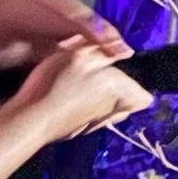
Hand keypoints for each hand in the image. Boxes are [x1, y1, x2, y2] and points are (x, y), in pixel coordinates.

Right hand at [17, 29, 152, 140]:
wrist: (32, 118)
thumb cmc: (58, 85)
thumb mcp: (81, 54)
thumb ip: (103, 49)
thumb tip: (122, 48)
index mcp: (120, 91)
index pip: (145, 98)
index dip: (138, 85)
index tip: (126, 73)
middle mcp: (112, 112)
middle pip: (126, 103)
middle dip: (118, 90)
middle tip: (102, 74)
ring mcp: (93, 124)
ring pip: (106, 109)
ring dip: (98, 98)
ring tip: (80, 83)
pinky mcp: (75, 130)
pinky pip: (87, 116)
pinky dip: (81, 107)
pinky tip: (65, 96)